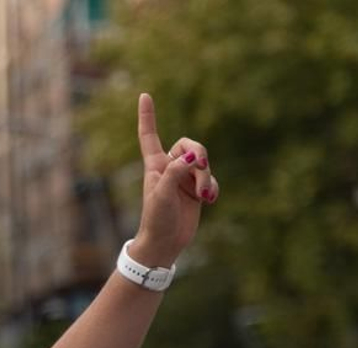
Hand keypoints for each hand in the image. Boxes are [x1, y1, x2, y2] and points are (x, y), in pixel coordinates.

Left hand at [131, 94, 217, 265]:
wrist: (165, 243)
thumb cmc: (156, 219)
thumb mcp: (162, 194)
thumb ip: (176, 172)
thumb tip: (192, 156)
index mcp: (154, 165)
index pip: (149, 135)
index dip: (148, 116)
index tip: (145, 95)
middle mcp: (169, 167)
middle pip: (190, 145)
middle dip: (199, 155)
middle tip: (201, 168)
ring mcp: (184, 178)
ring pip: (203, 163)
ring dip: (206, 177)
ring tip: (202, 196)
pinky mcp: (197, 190)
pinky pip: (211, 179)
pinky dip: (213, 188)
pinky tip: (209, 200)